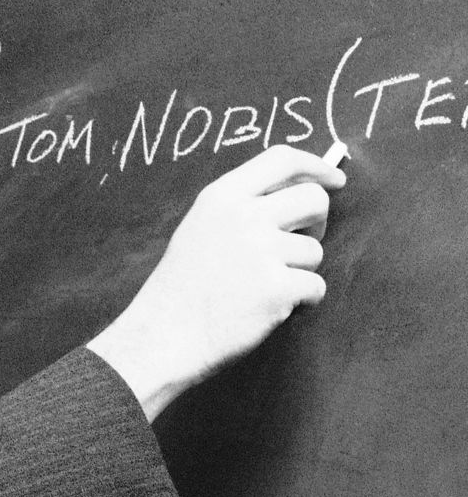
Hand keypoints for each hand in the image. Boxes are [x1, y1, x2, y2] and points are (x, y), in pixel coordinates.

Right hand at [87, 145, 346, 420]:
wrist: (161, 335)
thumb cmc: (181, 287)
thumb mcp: (199, 227)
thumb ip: (242, 207)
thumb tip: (300, 194)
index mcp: (221, 197)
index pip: (281, 160)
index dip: (315, 166)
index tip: (335, 177)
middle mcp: (243, 217)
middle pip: (313, 198)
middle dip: (318, 222)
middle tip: (299, 242)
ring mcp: (261, 252)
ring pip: (315, 251)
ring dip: (300, 271)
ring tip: (263, 287)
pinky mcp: (277, 288)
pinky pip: (316, 286)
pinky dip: (301, 301)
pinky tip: (269, 308)